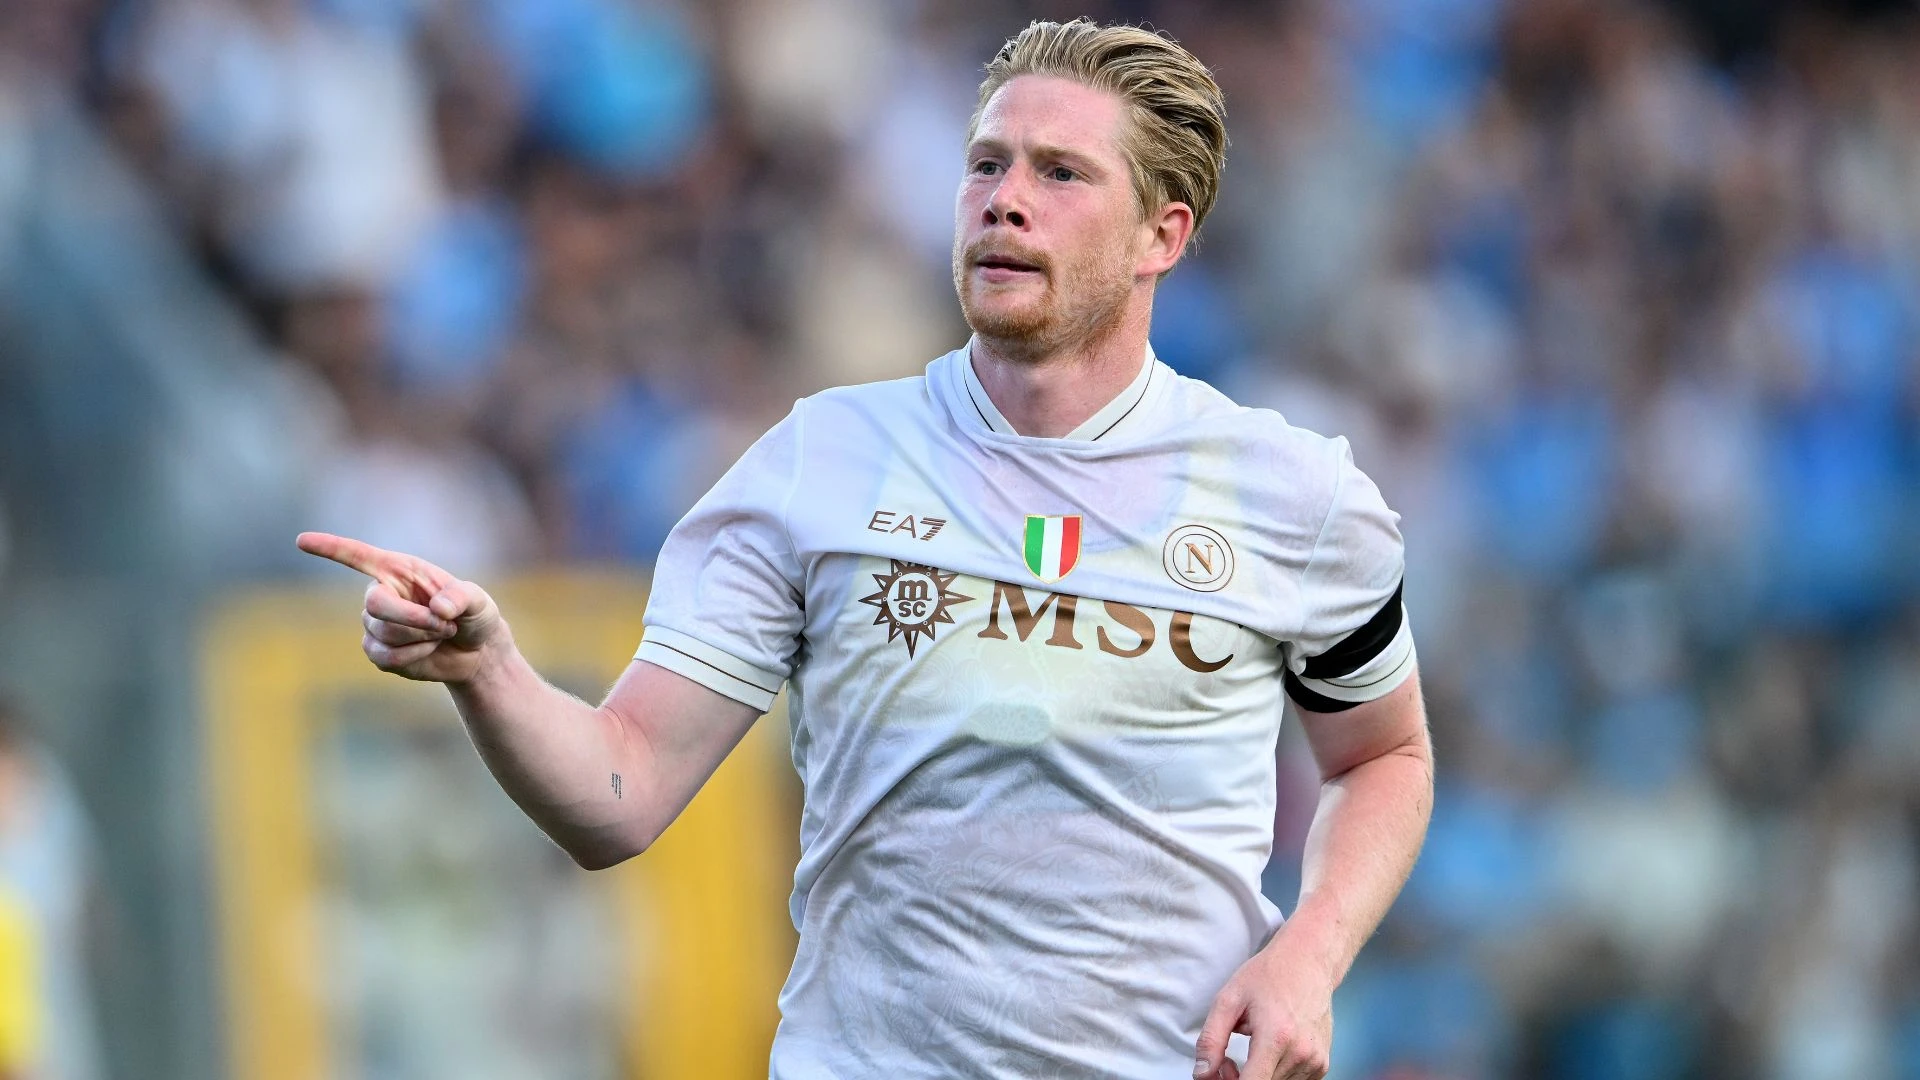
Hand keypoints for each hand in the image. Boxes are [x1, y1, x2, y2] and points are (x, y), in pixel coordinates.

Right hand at [295, 532, 507, 683]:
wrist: (475, 651)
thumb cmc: (474, 615)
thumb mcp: (478, 601)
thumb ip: (461, 598)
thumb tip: (438, 609)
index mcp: (399, 570)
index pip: (357, 556)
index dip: (330, 548)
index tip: (301, 540)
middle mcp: (381, 594)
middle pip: (376, 605)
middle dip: (412, 619)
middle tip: (445, 624)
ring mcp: (375, 625)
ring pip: (385, 634)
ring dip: (422, 638)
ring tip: (442, 633)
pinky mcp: (377, 652)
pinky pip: (387, 657)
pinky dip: (415, 656)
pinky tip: (428, 650)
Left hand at [1194, 935, 1334, 1079]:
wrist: (1307, 962)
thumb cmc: (1268, 976)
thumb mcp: (1228, 1000)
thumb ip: (1211, 1041)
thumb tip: (1203, 1074)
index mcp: (1276, 1037)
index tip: (1222, 1069)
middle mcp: (1301, 1053)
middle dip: (1239, 1079)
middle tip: (1228, 1059)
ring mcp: (1315, 1060)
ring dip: (1258, 1078)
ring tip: (1252, 1049)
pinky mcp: (1321, 1064)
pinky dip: (1275, 1075)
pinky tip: (1269, 1053)